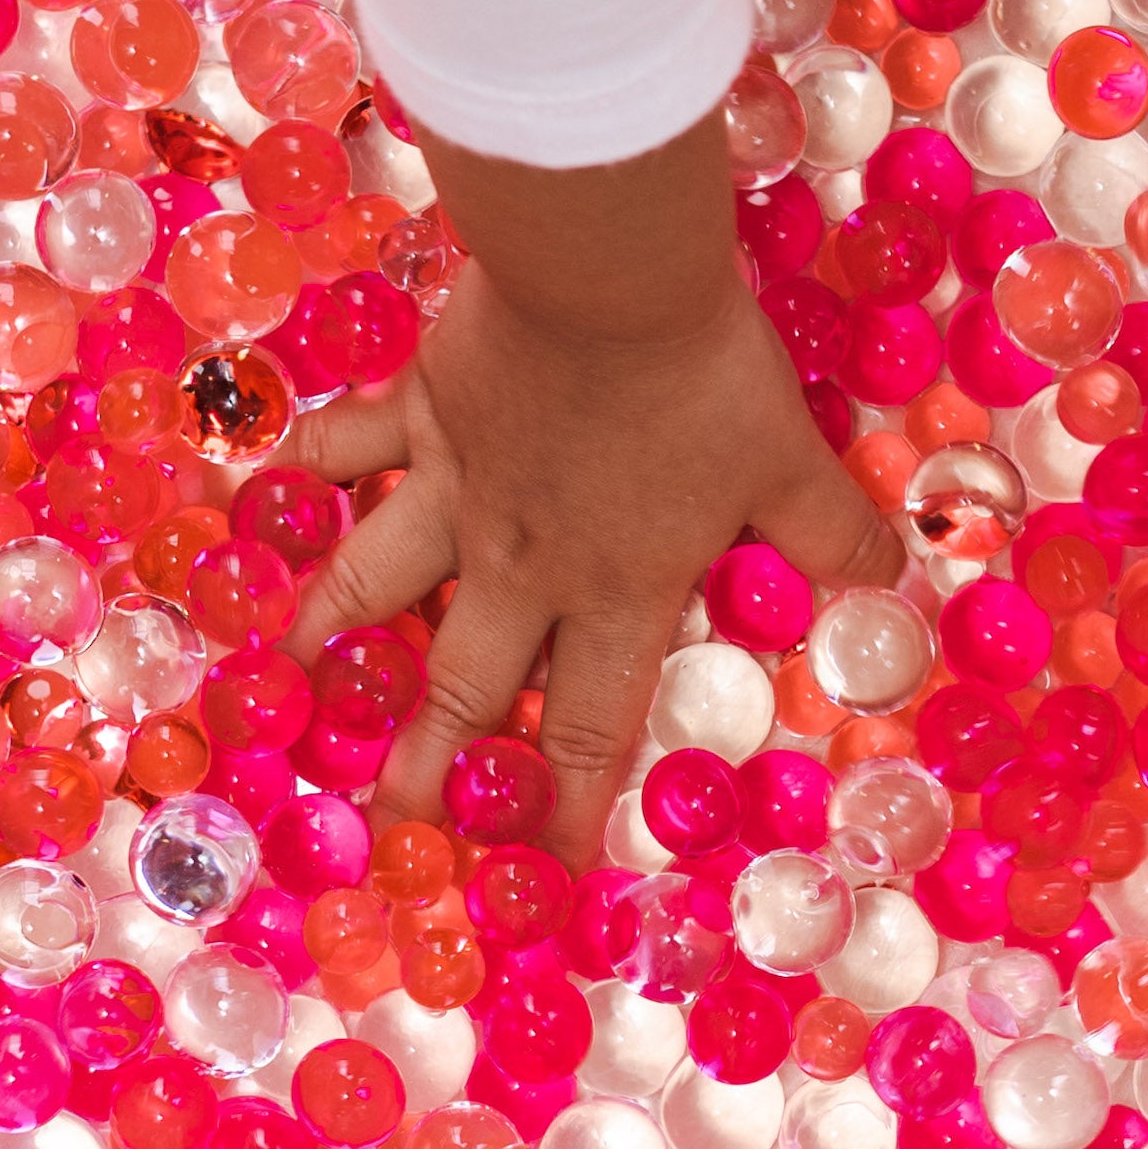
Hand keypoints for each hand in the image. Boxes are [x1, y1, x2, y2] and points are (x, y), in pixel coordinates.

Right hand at [286, 120, 898, 858]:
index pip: (594, 729)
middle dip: (429, 771)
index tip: (535, 874)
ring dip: (333, 638)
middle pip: (466, 689)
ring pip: (379, 584)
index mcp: (617, 591)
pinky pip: (347, 447)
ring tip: (293, 685)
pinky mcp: (420, 412)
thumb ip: (829, 532)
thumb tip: (887, 577)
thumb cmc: (702, 379)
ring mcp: (459, 491)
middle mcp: (524, 564)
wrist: (605, 274)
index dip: (566, 808)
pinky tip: (259, 495)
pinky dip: (302, 469)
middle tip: (391, 830)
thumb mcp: (787, 463)